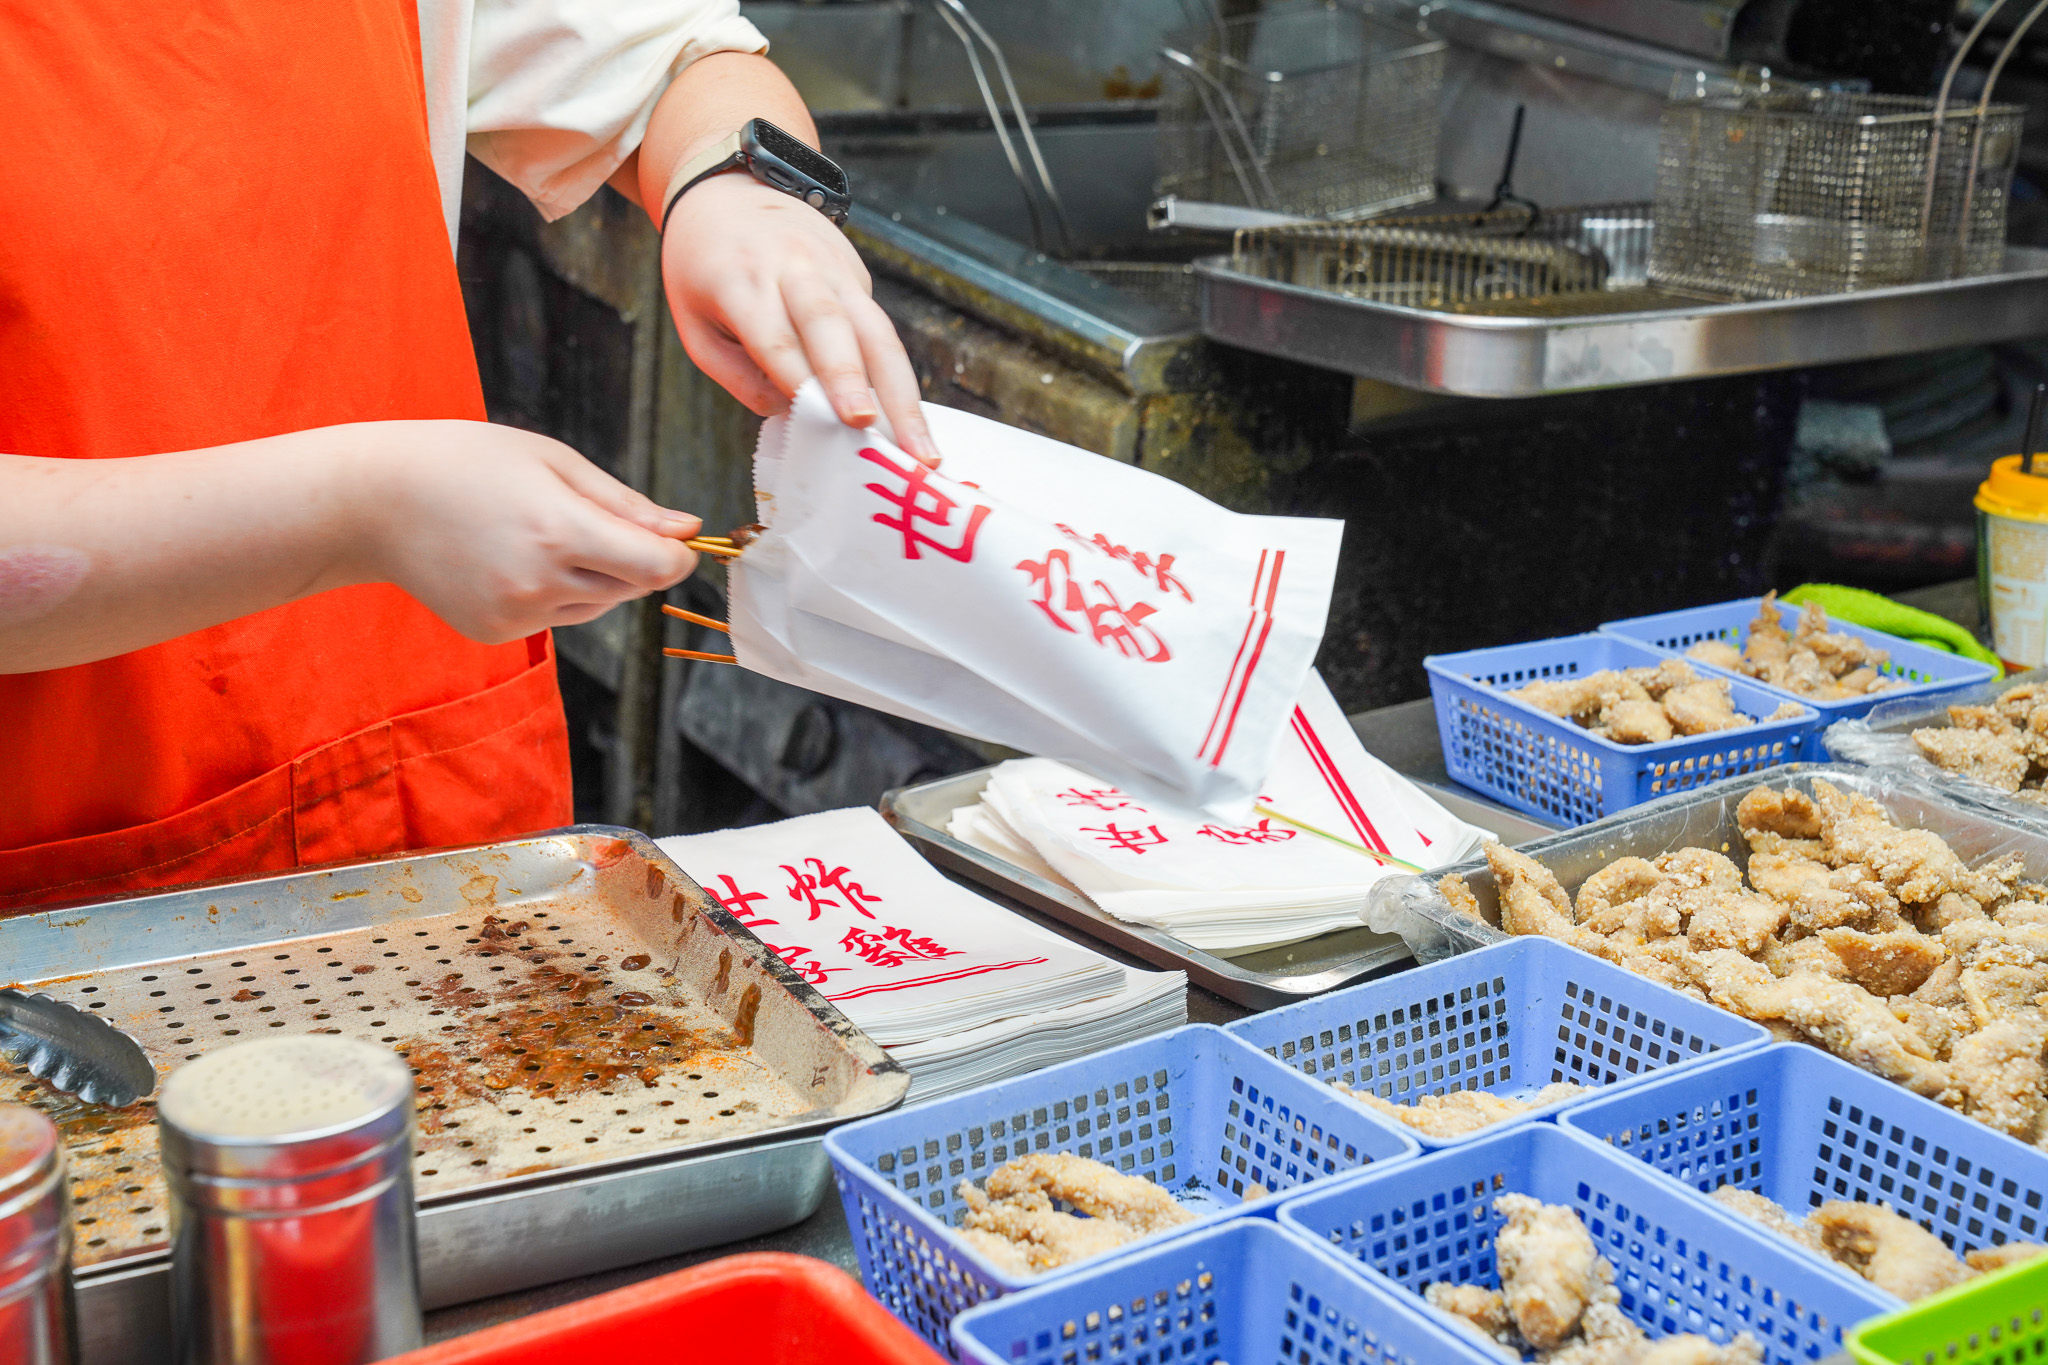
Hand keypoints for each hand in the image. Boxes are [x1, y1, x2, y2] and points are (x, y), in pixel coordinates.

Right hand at [359, 421, 699, 642]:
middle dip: (632, 559)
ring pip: (597, 605)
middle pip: (631, 588)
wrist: (373, 501)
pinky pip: (556, 618)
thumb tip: (688, 530)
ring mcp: (514, 614)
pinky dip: (553, 593)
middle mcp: (538, 582)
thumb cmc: (466, 463)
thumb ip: (625, 502)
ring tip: (537, 532)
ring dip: (592, 576)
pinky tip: (509, 557)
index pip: (656, 567)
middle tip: (583, 517)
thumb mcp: (551, 462)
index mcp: (557, 531)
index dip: (678, 556)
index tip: (677, 539)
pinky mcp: (495, 632)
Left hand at [660, 172, 938, 463]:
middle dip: (857, 381)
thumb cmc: (704, 267)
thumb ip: (736, 374)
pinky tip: (912, 426)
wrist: (731, 187)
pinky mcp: (858, 275)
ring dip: (903, 393)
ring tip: (924, 448)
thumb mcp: (693, 322)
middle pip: (831, 326)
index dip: (804, 382)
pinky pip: (879, 330)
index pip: (777, 338)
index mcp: (740, 280)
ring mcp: (833, 268)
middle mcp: (793, 268)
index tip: (827, 425)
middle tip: (877, 432)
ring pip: (876, 330)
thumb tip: (791, 414)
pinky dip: (898, 379)